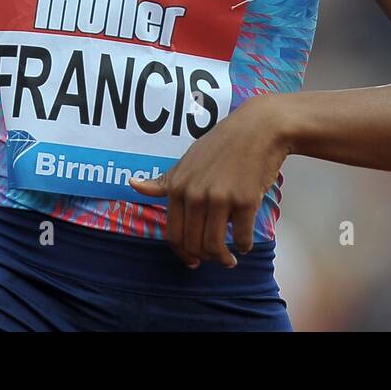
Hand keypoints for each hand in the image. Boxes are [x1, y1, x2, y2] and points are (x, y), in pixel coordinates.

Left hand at [128, 94, 290, 268]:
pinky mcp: (245, 201)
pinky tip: (245, 242)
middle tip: (217, 258)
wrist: (258, 128)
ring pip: (215, 246)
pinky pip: (242, 238)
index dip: (183, 253)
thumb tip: (132, 184)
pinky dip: (244, 246)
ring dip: (224, 259)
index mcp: (177, 187)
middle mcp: (194, 194)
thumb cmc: (223, 144)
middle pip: (193, 244)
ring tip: (230, 259)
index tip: (194, 260)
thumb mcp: (187, 160)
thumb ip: (163, 180)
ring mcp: (219, 198)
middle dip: (205, 258)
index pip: (173, 235)